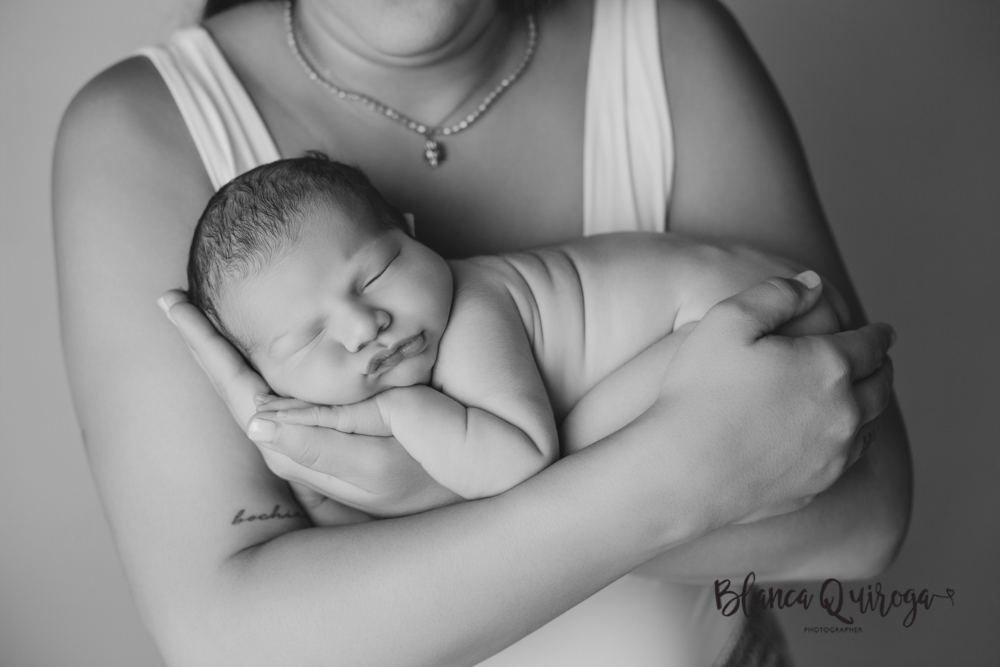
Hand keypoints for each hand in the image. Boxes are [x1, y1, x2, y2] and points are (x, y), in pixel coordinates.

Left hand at [157, 290, 460, 518]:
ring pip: (256, 386)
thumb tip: (253, 423)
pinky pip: (282, 387)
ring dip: (227, 352)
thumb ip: (320, 444)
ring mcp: (316, 431)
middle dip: (206, 346)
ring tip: (201, 316)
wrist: (483, 470)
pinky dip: (259, 358)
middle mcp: (302, 442)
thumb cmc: (434, 470)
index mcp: (304, 451)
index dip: (208, 351)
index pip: (240, 396)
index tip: (177, 307)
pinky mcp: (336, 418)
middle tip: (173, 301)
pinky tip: (254, 343)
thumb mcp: (379, 466)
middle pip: (238, 388)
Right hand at [652, 271, 894, 525]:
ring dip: (874, 404)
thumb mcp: (728, 321)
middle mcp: (844, 411)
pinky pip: (851, 458)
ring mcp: (834, 454)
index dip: (878, 334)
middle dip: (882, 367)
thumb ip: (776, 294)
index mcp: (829, 365)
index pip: (870, 345)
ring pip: (871, 424)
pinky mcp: (817, 486)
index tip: (883, 331)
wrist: (683, 471)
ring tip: (867, 394)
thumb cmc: (699, 391)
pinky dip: (856, 439)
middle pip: (880, 385)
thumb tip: (814, 284)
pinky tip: (842, 436)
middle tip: (879, 359)